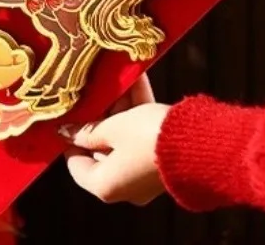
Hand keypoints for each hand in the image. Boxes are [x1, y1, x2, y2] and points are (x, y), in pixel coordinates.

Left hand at [63, 77, 168, 204]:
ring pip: (123, 137)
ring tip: (115, 78)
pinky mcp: (159, 160)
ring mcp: (142, 174)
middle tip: (94, 89)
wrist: (198, 144)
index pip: (76, 164)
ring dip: (120, 108)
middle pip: (101, 147)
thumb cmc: (147, 138)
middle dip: (100, 115)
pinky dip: (137, 111)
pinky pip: (141, 135)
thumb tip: (66, 132)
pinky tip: (136, 79)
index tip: (70, 114)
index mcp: (105, 185)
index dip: (71, 138)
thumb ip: (88, 129)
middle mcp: (123, 186)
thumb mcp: (114, 128)